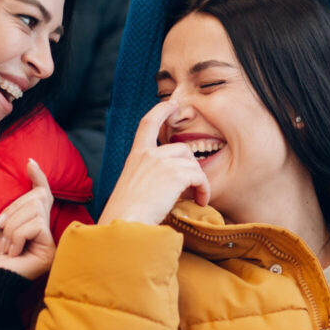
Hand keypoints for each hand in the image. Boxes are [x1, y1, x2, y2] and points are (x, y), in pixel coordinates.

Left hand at [0, 159, 56, 278]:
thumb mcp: (0, 218)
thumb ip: (17, 202)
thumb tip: (30, 168)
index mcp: (32, 221)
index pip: (42, 195)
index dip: (39, 177)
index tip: (30, 162)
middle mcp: (45, 231)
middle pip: (38, 197)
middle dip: (13, 209)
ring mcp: (49, 241)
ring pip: (35, 210)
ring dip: (12, 226)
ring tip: (4, 246)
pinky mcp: (50, 249)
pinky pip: (35, 225)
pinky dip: (17, 236)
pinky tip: (12, 253)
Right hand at [98, 100, 210, 225]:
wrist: (124, 225)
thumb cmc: (127, 215)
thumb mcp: (132, 188)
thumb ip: (147, 177)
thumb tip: (168, 184)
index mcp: (135, 156)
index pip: (147, 123)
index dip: (161, 110)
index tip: (173, 104)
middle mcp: (148, 155)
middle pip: (181, 148)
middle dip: (190, 166)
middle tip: (190, 187)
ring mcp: (161, 162)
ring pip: (192, 163)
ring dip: (199, 181)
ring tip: (196, 198)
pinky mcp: (174, 175)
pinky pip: (199, 177)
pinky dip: (204, 189)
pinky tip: (201, 201)